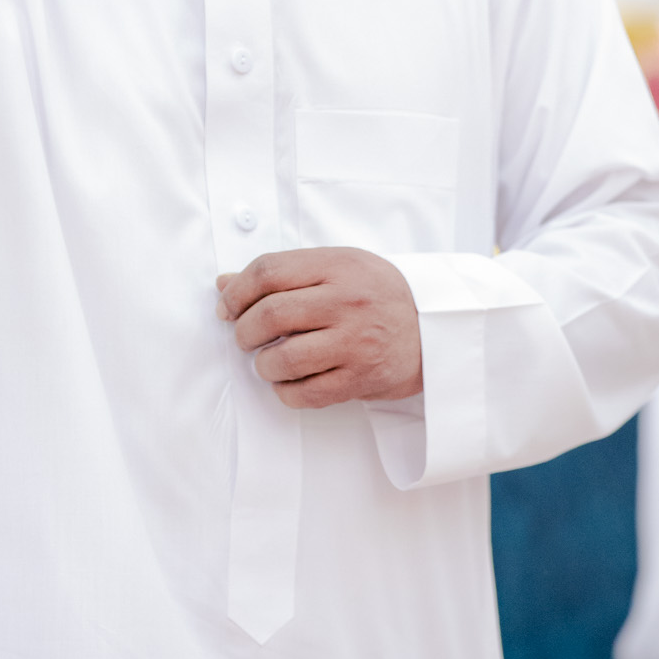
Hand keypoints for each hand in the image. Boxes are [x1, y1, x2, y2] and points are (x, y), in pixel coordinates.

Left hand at [217, 248, 421, 409]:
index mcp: (338, 266)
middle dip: (244, 331)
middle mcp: (347, 301)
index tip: (227, 306)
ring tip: (269, 361)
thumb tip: (224, 284)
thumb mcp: (338, 266)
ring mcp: (356, 342)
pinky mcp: (362, 378)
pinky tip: (289, 381)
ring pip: (283, 358)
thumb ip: (284, 273)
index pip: (268, 271)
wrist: (435, 327)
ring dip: (263, 364)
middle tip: (246, 337)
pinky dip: (286, 391)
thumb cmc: (378, 294)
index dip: (236, 291)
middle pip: (270, 315)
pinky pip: (306, 393)